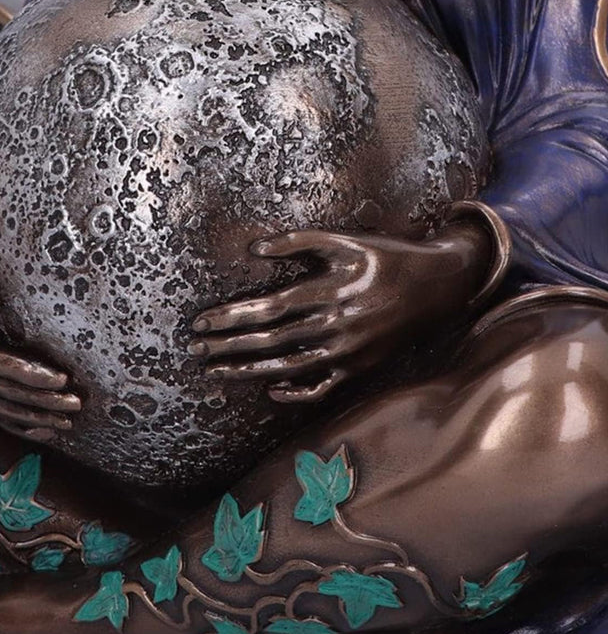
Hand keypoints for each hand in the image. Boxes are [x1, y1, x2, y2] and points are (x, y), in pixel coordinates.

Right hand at [0, 276, 80, 441]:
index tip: (62, 378)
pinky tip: (44, 433)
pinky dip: (20, 427)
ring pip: (5, 410)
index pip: (2, 365)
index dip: (33, 374)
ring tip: (68, 422)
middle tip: (76, 404)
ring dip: (38, 418)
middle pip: (10, 392)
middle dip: (45, 400)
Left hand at [189, 223, 490, 402]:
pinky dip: (295, 392)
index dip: (230, 317)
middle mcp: (333, 326)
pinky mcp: (359, 368)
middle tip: (195, 349)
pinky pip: (322, 388)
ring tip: (216, 370)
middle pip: (269, 341)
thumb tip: (253, 249)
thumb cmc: (386, 257)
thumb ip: (298, 242)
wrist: (438, 287)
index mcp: (327, 292)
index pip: (266, 309)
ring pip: (288, 368)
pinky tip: (271, 390)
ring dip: (248, 371)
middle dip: (228, 346)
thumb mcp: (345, 241)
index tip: (200, 323)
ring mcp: (347, 352)